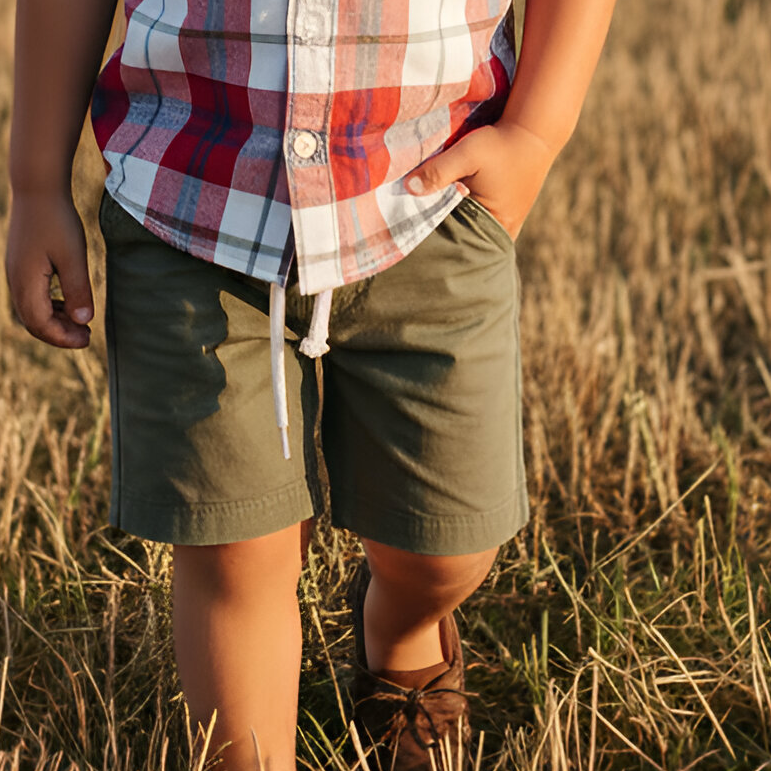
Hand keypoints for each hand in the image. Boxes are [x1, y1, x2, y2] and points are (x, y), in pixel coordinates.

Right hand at [5, 190, 92, 347]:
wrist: (38, 190)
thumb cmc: (58, 221)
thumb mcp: (74, 257)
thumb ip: (78, 290)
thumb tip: (83, 321)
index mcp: (26, 281)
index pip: (40, 324)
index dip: (63, 338)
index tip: (88, 340)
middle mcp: (15, 280)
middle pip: (33, 322)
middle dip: (60, 334)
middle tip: (88, 337)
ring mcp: (16, 273)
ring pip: (32, 310)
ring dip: (56, 321)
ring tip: (82, 324)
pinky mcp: (21, 266)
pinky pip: (33, 296)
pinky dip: (51, 307)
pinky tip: (70, 306)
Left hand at [405, 122, 555, 239]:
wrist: (535, 130)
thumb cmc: (502, 144)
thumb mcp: (467, 153)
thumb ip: (439, 171)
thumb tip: (409, 188)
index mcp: (496, 227)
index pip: (458, 246)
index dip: (435, 241)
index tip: (412, 234)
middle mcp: (503, 233)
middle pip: (464, 243)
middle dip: (441, 236)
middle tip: (412, 231)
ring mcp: (505, 225)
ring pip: (470, 233)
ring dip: (451, 225)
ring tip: (425, 219)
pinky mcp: (505, 214)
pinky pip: (477, 223)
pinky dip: (462, 217)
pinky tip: (444, 208)